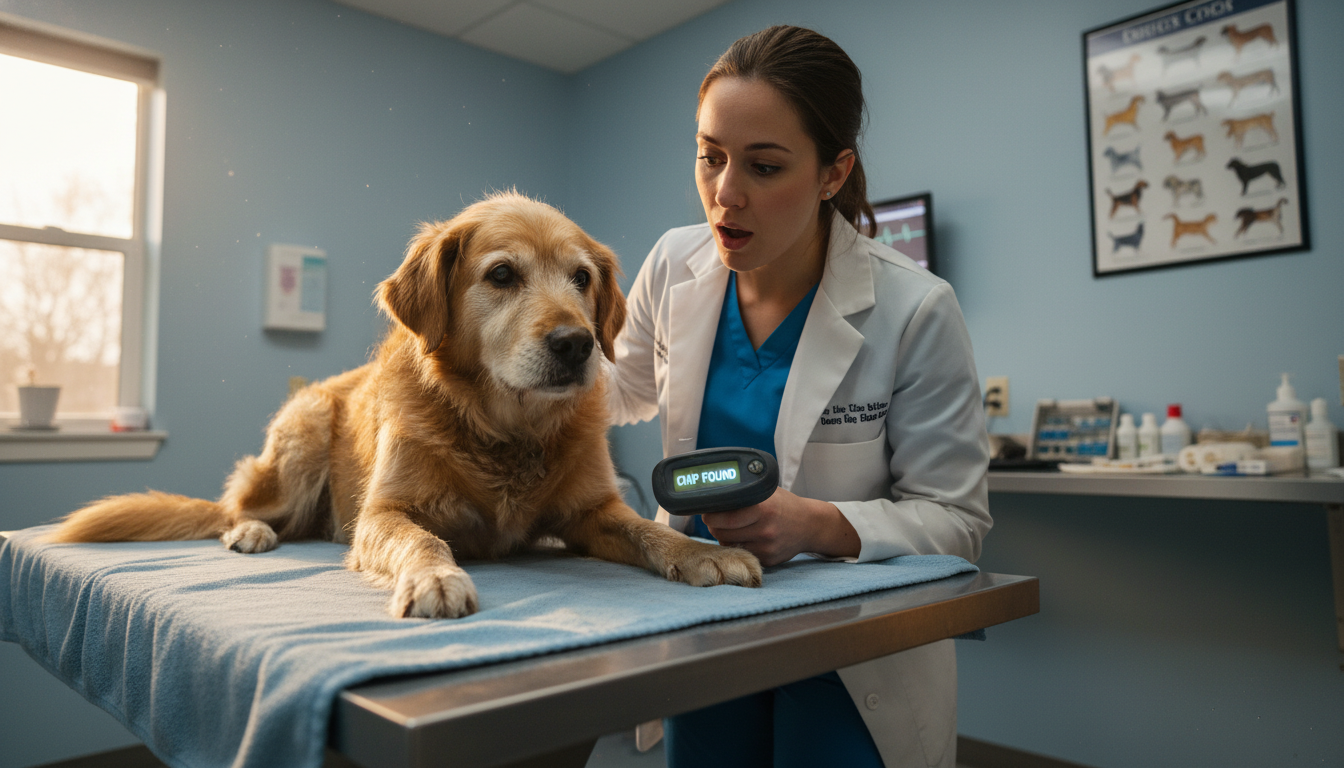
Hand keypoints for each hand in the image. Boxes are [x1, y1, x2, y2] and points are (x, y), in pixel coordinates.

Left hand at [701, 487, 859, 565]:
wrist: (810, 525)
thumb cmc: (784, 505)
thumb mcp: (766, 493)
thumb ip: (744, 494)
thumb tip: (713, 497)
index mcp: (764, 509)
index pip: (724, 517)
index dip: (711, 515)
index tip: (706, 512)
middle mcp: (765, 530)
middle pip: (721, 532)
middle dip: (714, 525)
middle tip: (714, 519)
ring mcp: (766, 547)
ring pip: (728, 544)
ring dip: (724, 536)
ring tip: (732, 527)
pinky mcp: (767, 560)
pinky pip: (741, 553)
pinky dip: (737, 545)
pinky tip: (745, 536)